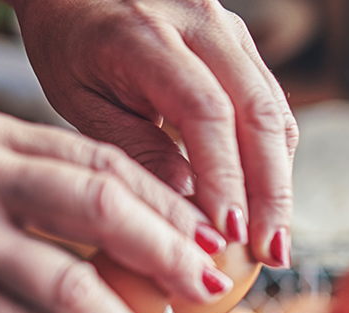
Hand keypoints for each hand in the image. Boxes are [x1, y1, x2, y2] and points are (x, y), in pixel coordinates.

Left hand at [12, 0, 298, 266]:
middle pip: (258, 113)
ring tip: (273, 240)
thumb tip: (189, 211)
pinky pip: (270, 105)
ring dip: (280, 182)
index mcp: (145, 35)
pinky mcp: (240, 43)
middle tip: (271, 253)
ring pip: (274, 111)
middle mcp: (200, 22)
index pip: (206, 111)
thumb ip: (134, 149)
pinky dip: (272, 159)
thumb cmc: (67, 41)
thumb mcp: (80, 99)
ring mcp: (228, 28)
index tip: (229, 234)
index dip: (225, 178)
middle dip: (270, 192)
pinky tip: (264, 204)